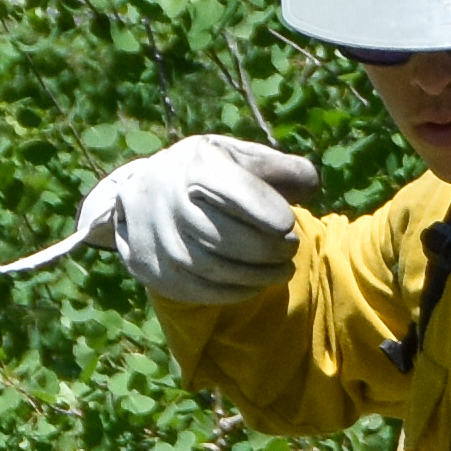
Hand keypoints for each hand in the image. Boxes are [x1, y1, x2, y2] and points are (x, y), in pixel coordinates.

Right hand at [2, 134, 320, 297]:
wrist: (147, 189)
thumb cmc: (208, 171)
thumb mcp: (241, 156)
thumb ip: (278, 167)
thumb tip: (308, 182)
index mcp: (190, 162)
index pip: (230, 191)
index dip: (266, 213)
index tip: (291, 228)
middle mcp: (160, 195)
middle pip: (221, 235)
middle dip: (264, 250)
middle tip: (292, 253)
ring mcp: (146, 233)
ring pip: (205, 265)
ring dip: (250, 276)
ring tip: (278, 271)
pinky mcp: (142, 266)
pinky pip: (187, 288)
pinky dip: (226, 294)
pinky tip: (251, 289)